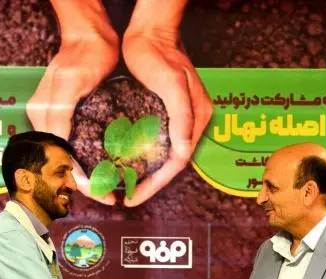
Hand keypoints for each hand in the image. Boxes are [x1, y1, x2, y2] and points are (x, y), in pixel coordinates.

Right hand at [26, 0, 118, 204]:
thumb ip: (59, 115)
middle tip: (109, 198)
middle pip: (59, 162)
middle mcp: (43, 119)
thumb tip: (57, 146)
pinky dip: (82, 162)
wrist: (89, 36)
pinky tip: (99, 171)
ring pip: (64, 158)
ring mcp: (51, 118)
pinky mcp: (62, 116)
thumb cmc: (85, 55)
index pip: (59, 157)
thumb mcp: (71, 83)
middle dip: (82, 184)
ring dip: (82, 177)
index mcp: (43, 115)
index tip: (99, 192)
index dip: (78, 179)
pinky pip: (69, 146)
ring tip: (106, 191)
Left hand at [121, 2, 212, 206]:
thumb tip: (183, 149)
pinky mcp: (164, 113)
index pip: (178, 161)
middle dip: (152, 184)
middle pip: (172, 163)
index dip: (157, 183)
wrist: (149, 32)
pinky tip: (129, 164)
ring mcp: (178, 118)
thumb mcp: (171, 83)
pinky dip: (144, 157)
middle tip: (130, 197)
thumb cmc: (159, 54)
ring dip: (148, 174)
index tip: (136, 196)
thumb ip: (182, 116)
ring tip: (129, 187)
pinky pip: (157, 143)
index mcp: (197, 118)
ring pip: (164, 155)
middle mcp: (190, 122)